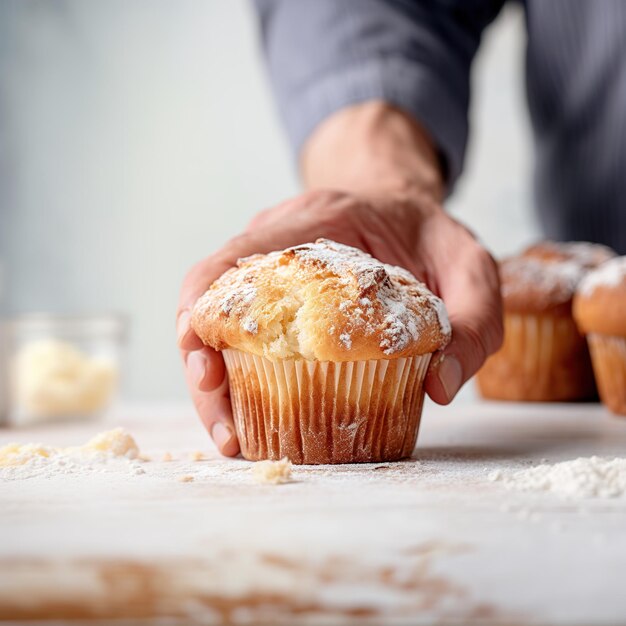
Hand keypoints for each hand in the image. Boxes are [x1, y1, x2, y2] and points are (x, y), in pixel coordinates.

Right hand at [177, 189, 502, 455]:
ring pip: (217, 322)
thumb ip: (474, 321)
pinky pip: (239, 332)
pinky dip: (235, 375)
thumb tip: (437, 388)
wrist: (405, 208)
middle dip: (202, 367)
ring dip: (214, 382)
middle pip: (210, 300)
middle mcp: (275, 243)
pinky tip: (250, 413)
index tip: (204, 363)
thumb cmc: (431, 236)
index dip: (203, 309)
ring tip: (234, 436)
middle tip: (226, 429)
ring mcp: (267, 269)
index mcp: (315, 222)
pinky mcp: (274, 294)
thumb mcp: (471, 268)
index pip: (235, 258)